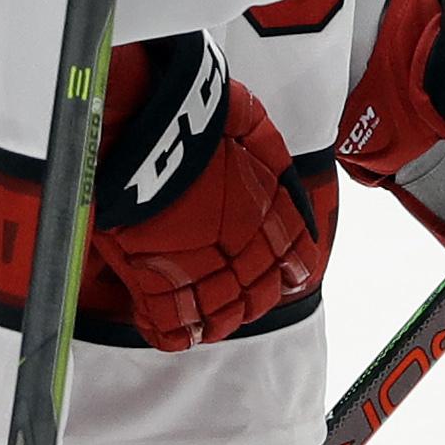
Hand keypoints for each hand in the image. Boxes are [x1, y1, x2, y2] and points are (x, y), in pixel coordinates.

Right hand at [85, 33, 322, 350]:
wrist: (148, 116)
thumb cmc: (198, 111)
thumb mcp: (252, 122)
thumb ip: (272, 158)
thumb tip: (288, 189)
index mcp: (270, 211)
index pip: (296, 260)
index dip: (289, 270)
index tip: (282, 276)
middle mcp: (242, 245)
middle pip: (259, 294)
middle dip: (252, 299)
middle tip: (238, 299)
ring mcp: (198, 264)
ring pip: (221, 314)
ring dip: (216, 320)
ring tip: (204, 321)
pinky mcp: (153, 276)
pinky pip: (171, 325)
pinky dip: (170, 332)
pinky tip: (164, 328)